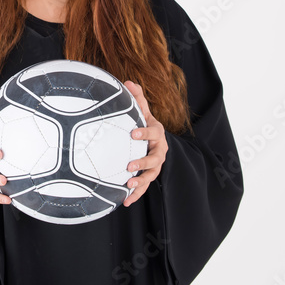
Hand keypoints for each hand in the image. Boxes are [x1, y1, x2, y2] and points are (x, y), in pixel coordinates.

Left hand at [121, 81, 167, 207]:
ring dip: (141, 181)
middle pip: (156, 158)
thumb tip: (127, 82)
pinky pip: (144, 187)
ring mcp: (156, 165)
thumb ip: (137, 98)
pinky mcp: (149, 176)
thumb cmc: (143, 123)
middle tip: (130, 165)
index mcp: (157, 133)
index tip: (133, 133)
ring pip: (151, 175)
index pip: (153, 132)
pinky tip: (125, 201)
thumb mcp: (142, 110)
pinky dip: (136, 195)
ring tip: (129, 185)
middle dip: (144, 162)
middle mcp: (160, 150)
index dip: (145, 133)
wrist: (153, 140)